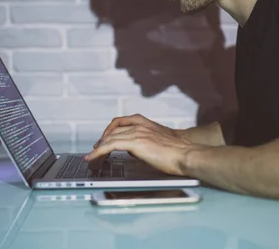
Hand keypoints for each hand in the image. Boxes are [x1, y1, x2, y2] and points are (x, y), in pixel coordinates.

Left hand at [84, 114, 198, 175]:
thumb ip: (143, 141)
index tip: (103, 139)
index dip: (108, 131)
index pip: (119, 122)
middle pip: (112, 130)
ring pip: (110, 137)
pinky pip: (110, 145)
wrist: (186, 153)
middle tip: (95, 151)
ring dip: (98, 147)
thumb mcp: (157, 140)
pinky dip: (98, 151)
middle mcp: (139, 125)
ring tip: (91, 157)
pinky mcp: (135, 143)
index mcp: (144, 122)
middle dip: (102, 140)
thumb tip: (132, 149)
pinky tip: (93, 157)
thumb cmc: (177, 150)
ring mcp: (137, 133)